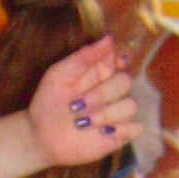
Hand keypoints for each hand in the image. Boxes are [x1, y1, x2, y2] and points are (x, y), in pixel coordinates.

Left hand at [29, 35, 140, 164]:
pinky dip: (123, 130)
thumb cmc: (48, 104)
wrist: (41, 139)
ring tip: (81, 124)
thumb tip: (109, 38)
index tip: (116, 63)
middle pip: (125, 82)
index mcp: (99, 71)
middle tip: (75, 107)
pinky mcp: (119, 133)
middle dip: (100, 95)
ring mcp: (117, 111)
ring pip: (131, 106)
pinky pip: (137, 128)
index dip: (123, 56)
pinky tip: (103, 133)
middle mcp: (111, 89)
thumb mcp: (59, 75)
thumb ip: (83, 57)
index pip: (122, 55)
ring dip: (106, 115)